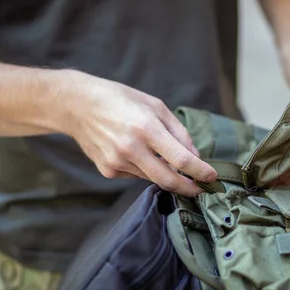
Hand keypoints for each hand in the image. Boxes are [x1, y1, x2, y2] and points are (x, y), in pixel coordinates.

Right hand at [57, 70, 216, 195]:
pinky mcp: (108, 171)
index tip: (212, 177)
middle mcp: (131, 148)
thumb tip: (195, 156)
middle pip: (168, 180)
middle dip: (188, 188)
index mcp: (146, 128)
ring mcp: (117, 162)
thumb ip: (178, 132)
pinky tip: (133, 151)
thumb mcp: (154, 106)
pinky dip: (144, 168)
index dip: (200, 172)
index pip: (181, 159)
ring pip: (152, 177)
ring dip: (164, 173)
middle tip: (200, 188)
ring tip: (159, 154)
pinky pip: (136, 175)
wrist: (77, 106)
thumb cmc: (119, 100)